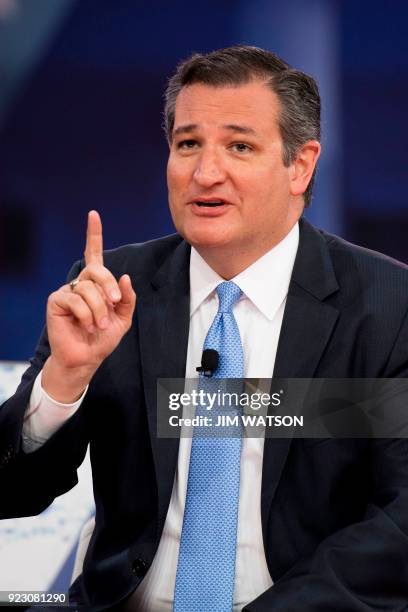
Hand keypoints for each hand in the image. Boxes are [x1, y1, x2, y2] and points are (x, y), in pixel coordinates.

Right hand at [42, 210, 135, 401]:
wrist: (87, 358)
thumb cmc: (102, 338)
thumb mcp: (123, 318)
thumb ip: (127, 298)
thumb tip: (124, 277)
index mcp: (96, 284)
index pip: (94, 254)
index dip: (94, 235)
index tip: (93, 215)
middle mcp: (80, 283)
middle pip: (97, 270)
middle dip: (109, 287)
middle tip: (113, 304)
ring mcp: (67, 290)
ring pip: (88, 288)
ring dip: (99, 309)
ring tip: (98, 325)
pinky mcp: (56, 301)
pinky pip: (76, 300)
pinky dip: (86, 315)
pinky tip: (86, 326)